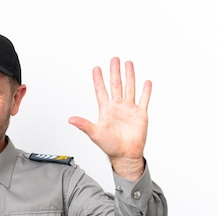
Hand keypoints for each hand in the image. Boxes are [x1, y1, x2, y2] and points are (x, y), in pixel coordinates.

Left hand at [69, 57, 150, 180]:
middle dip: (115, 72)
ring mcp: (129, 110)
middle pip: (116, 85)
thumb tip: (70, 119)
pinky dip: (146, 91)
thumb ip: (83, 125)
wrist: (125, 155)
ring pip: (130, 88)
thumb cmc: (110, 146)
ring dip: (129, 76)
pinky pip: (144, 100)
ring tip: (128, 64)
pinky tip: (146, 82)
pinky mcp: (140, 115)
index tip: (96, 68)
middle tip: (114, 59)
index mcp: (106, 110)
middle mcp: (118, 107)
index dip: (98, 80)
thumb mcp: (95, 134)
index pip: (101, 91)